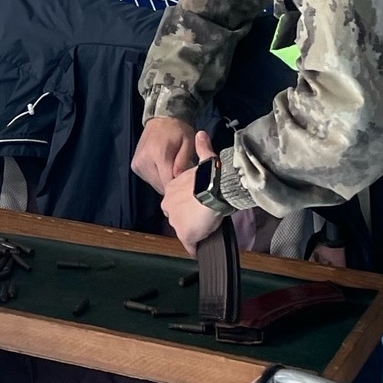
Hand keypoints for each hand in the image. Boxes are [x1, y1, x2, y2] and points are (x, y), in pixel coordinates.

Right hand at [132, 115, 198, 194]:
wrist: (161, 119)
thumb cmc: (177, 130)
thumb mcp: (188, 142)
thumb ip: (183, 161)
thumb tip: (179, 178)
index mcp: (158, 154)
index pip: (167, 182)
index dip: (179, 185)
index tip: (185, 181)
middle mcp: (144, 160)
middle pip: (160, 185)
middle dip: (172, 183)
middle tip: (180, 173)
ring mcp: (137, 164)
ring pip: (154, 184)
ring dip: (164, 181)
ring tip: (172, 169)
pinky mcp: (135, 166)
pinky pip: (149, 179)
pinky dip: (157, 177)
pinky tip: (163, 168)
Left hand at [161, 130, 227, 250]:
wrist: (213, 190)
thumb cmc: (211, 176)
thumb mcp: (206, 159)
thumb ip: (202, 149)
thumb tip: (201, 134)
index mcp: (172, 187)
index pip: (175, 199)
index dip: (186, 203)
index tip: (197, 204)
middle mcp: (168, 204)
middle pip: (176, 215)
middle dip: (186, 217)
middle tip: (201, 217)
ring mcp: (175, 221)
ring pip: (183, 230)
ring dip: (192, 230)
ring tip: (205, 229)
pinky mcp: (184, 235)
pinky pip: (190, 246)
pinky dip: (195, 247)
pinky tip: (202, 247)